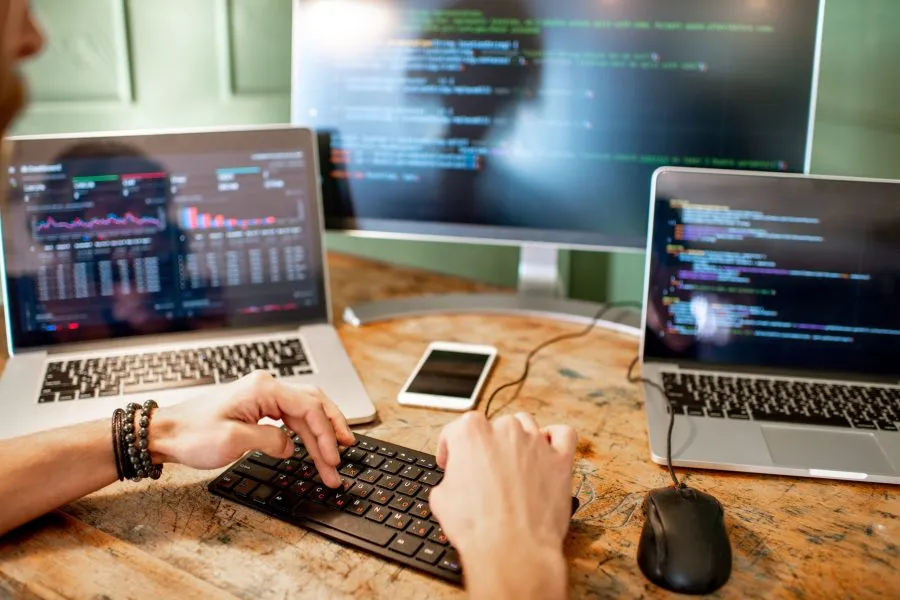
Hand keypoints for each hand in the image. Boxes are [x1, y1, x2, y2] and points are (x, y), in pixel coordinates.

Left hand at [149, 371, 355, 486]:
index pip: (310, 408)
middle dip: (331, 432)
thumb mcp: (234, 441)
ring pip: (305, 411)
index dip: (326, 436)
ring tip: (332, 457)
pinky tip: (312, 447)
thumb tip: (291, 446)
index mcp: (264, 388)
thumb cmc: (191, 434)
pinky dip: (305, 432)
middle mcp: (266, 386)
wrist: (164, 433)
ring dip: (320, 435)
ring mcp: (262, 395)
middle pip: (314, 404)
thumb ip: (271, 441)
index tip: (333, 459)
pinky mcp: (257, 406)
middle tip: (344, 456)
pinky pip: (291, 416)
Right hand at [430, 411, 575, 597]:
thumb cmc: (476, 527)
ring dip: (519, 439)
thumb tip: (456, 479)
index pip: (458, 428)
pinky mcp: (560, 458)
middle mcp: (504, 430)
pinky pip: (563, 434)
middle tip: (485, 472)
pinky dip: (555, 437)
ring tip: (515, 462)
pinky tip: (547, 449)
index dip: (452, 448)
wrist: (510, 549)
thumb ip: (450, 476)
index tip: (453, 462)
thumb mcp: (442, 498)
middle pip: (495, 426)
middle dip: (488, 446)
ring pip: (526, 425)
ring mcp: (535, 442)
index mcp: (471, 433)